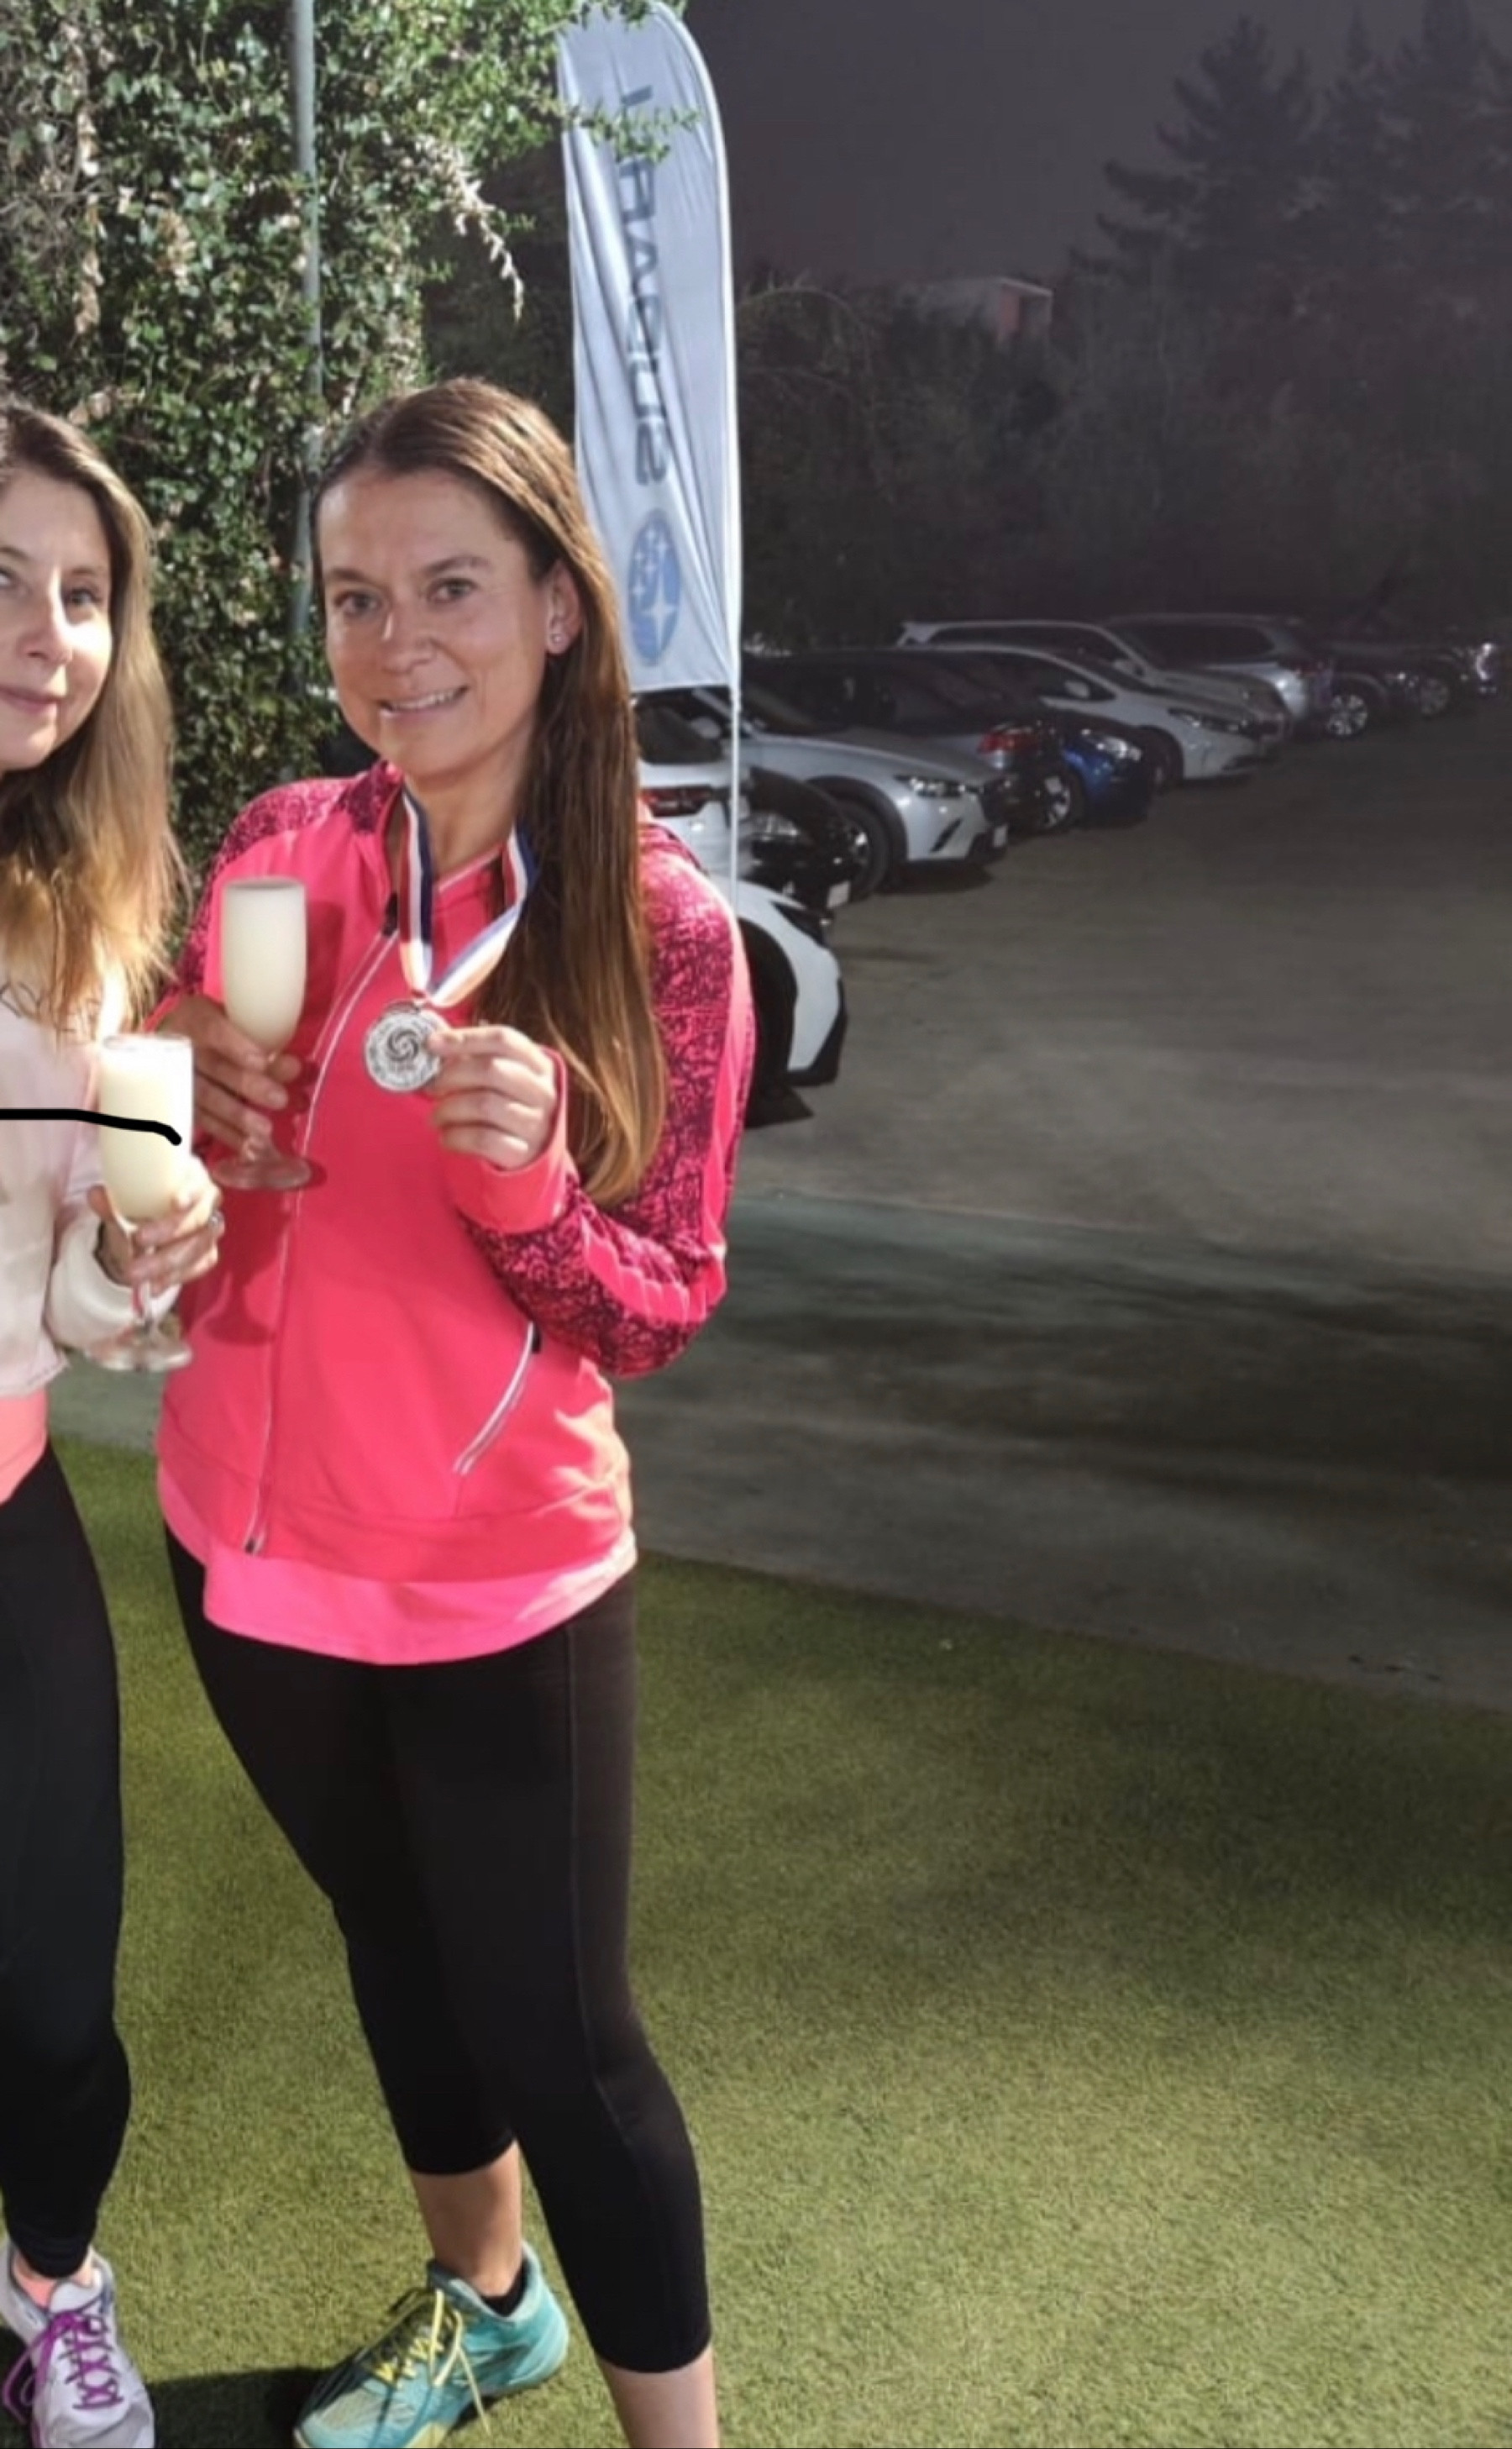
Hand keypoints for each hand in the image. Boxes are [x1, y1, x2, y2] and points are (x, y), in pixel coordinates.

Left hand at [90, 1157, 224, 1300]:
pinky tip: (153, 1285)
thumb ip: (112, 1199)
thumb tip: (96, 1195)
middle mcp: (207, 1204)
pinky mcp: (206, 1255)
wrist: (145, 1228)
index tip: (175, 1202)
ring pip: (197, 1248)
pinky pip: (195, 1269)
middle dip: (167, 1232)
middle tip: (137, 1240)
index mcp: (193, 1179)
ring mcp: (209, 1231)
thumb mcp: (126, 1199)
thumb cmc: (143, 1203)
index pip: (199, 1184)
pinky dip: (172, 1278)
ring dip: (165, 1263)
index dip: (191, 1192)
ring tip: (135, 1272)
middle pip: (198, 1219)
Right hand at [156, 994, 301, 1161]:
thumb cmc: (218, 1027)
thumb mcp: (233, 1017)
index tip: (262, 1061)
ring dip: (236, 1115)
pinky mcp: (178, 1104)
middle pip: (212, 1067)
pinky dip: (226, 1134)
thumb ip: (258, 1035)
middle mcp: (180, 1046)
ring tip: (265, 1130)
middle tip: (279, 1099)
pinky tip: (249, 1147)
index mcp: (194, 1016)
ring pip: (205, 1097)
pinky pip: (201, 1120)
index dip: (236, 1046)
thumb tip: (295, 1069)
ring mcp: (174, 1077)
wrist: (175, 1040)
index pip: (212, 1029)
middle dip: (246, 1084)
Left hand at [423, 1023, 559, 1170]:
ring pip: (484, 1105)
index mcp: (540, 1065)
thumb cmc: (508, 1106)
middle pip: (492, 1069)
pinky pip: (482, 1139)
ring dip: (449, 1109)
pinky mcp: (522, 1152)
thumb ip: (475, 1059)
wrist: (532, 1154)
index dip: (466, 1038)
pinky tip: (446, 1137)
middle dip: (452, 1075)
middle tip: (432, 1087)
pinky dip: (455, 1137)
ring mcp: (535, 1124)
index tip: (432, 1044)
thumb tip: (434, 1044)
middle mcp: (542, 1092)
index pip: (504, 1039)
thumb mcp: (504, 1078)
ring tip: (436, 1116)